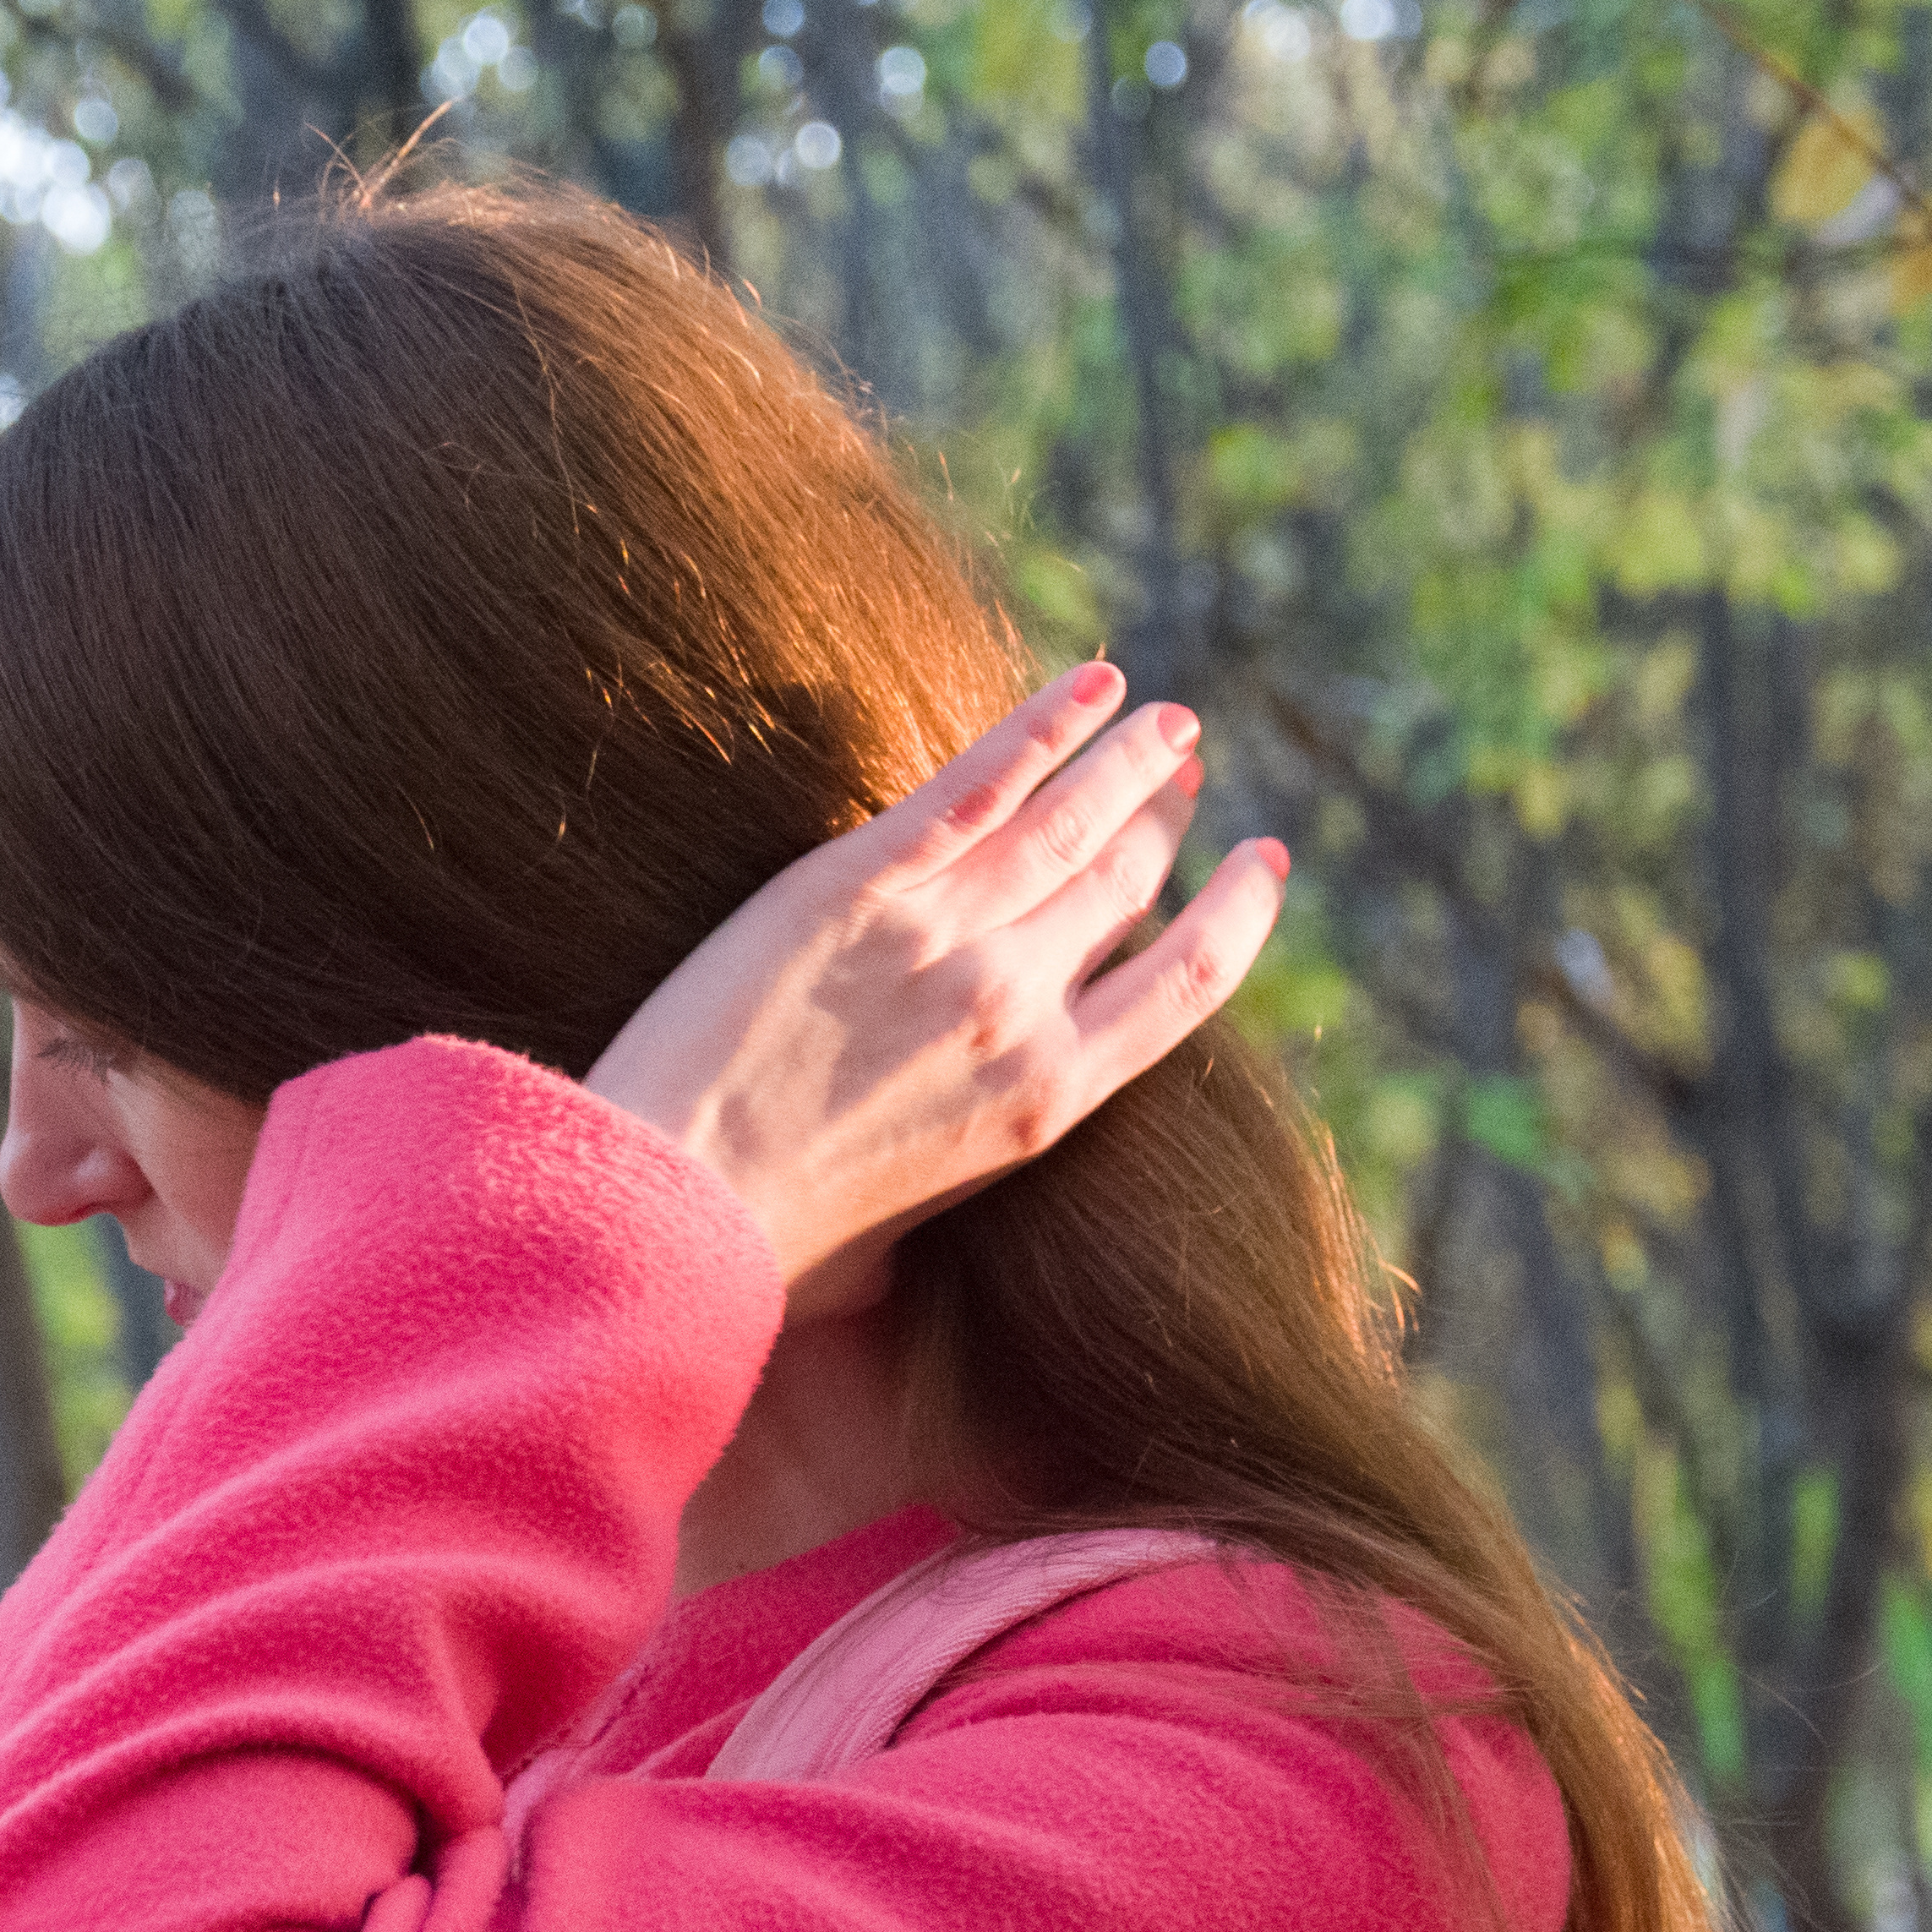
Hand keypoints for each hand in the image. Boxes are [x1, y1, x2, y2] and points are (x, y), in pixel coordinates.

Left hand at [585, 663, 1288, 1311]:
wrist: (669, 1204)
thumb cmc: (765, 1248)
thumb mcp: (896, 1248)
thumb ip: (940, 1197)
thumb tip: (919, 1231)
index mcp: (1046, 1102)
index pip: (1185, 985)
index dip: (1238, 914)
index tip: (1262, 862)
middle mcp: (1017, 1009)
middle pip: (1123, 885)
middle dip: (1162, 818)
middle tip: (1180, 768)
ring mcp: (942, 939)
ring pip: (1070, 822)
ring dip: (1130, 759)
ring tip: (1163, 719)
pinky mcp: (857, 886)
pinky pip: (975, 783)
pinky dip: (1044, 725)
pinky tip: (1091, 682)